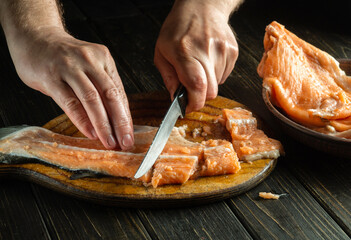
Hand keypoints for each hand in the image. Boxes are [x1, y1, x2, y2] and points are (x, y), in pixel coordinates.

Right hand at [9, 27, 133, 149]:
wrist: (35, 37)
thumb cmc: (64, 58)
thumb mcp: (88, 66)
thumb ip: (101, 88)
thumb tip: (116, 119)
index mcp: (103, 59)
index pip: (119, 92)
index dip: (126, 116)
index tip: (129, 134)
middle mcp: (89, 60)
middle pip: (110, 95)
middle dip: (120, 122)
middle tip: (125, 142)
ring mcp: (70, 67)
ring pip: (92, 99)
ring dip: (103, 124)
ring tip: (109, 141)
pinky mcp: (51, 76)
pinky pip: (70, 102)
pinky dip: (82, 119)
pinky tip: (90, 132)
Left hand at [154, 0, 238, 111]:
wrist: (202, 6)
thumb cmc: (178, 28)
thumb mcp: (162, 51)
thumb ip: (168, 77)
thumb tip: (175, 98)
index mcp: (185, 51)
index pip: (197, 85)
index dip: (194, 102)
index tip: (187, 108)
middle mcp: (206, 50)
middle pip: (211, 91)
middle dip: (200, 97)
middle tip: (190, 91)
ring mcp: (223, 51)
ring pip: (218, 84)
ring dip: (207, 83)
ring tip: (198, 66)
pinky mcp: (233, 52)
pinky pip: (224, 75)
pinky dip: (215, 74)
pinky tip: (208, 60)